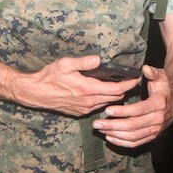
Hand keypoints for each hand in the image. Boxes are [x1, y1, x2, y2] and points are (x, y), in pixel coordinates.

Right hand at [15, 54, 141, 116]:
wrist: (35, 93)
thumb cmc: (49, 77)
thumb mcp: (66, 64)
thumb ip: (84, 62)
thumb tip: (99, 59)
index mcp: (88, 89)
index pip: (117, 89)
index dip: (130, 84)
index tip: (137, 78)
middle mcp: (89, 102)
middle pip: (116, 98)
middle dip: (125, 90)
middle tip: (130, 81)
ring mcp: (84, 109)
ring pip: (107, 104)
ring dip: (114, 97)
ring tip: (118, 87)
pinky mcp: (79, 112)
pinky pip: (97, 107)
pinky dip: (103, 101)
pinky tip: (101, 94)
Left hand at [92, 64, 170, 147]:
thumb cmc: (164, 89)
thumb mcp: (161, 78)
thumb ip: (153, 73)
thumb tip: (145, 68)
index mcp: (159, 104)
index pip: (138, 110)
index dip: (122, 111)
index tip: (107, 110)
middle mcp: (158, 119)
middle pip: (133, 126)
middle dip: (113, 125)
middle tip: (97, 123)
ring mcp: (155, 130)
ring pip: (133, 136)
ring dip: (114, 134)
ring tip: (100, 129)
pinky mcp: (152, 136)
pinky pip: (136, 143)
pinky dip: (122, 142)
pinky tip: (110, 137)